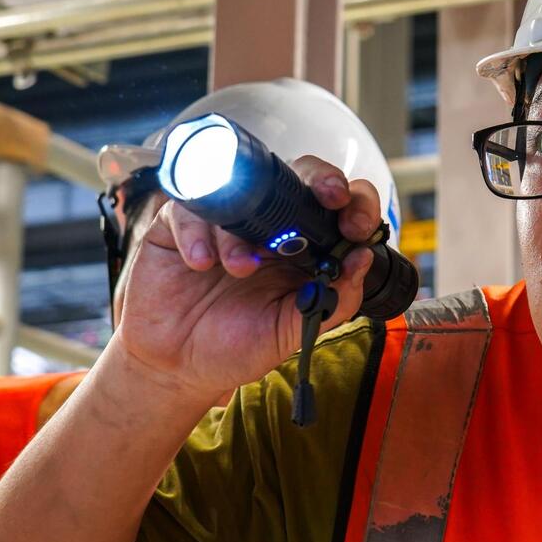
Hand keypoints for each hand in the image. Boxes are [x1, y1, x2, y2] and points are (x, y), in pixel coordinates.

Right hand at [108, 156, 382, 403]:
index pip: (340, 207)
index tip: (356, 224)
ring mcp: (225, 221)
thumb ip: (333, 300)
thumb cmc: (236, 346)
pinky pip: (191, 206)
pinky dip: (197, 232)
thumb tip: (364, 258)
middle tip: (325, 198)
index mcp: (305, 248)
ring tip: (239, 269)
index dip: (356, 204)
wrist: (177, 366)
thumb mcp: (291, 332)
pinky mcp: (180, 224)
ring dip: (246, 228)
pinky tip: (199, 263)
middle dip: (320, 179)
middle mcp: (270, 226)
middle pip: (303, 175)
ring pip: (245, 189)